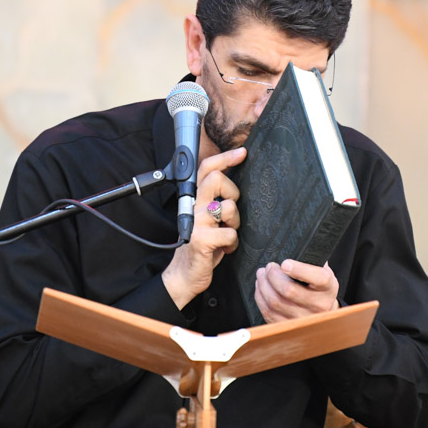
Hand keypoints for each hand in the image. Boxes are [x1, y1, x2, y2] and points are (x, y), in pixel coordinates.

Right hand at [161, 147, 245, 308]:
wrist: (185, 274)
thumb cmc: (201, 245)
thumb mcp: (208, 218)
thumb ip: (217, 200)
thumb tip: (235, 185)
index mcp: (195, 199)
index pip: (206, 169)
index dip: (224, 157)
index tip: (242, 152)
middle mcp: (193, 207)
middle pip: (216, 179)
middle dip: (233, 192)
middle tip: (230, 211)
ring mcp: (196, 222)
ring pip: (229, 207)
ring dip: (235, 223)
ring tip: (227, 234)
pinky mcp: (201, 239)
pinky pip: (230, 233)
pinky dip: (232, 244)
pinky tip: (224, 250)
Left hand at [255, 260, 338, 322]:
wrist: (324, 310)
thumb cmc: (318, 285)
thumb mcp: (322, 270)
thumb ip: (310, 260)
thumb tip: (292, 247)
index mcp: (328, 287)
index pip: (317, 278)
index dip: (299, 270)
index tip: (284, 263)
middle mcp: (318, 306)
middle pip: (289, 291)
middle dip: (273, 276)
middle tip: (269, 267)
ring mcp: (304, 319)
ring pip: (275, 303)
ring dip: (263, 286)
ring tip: (261, 275)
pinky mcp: (290, 327)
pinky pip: (269, 314)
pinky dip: (260, 298)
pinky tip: (260, 288)